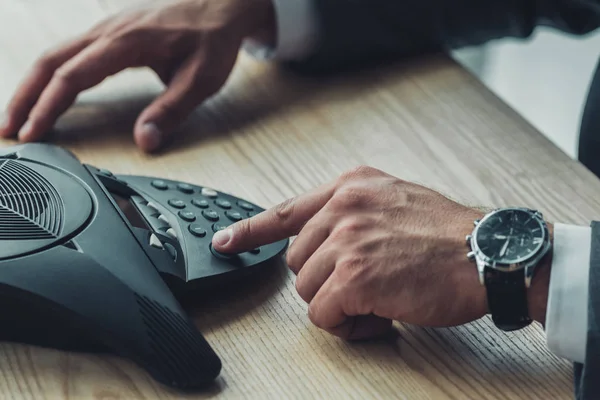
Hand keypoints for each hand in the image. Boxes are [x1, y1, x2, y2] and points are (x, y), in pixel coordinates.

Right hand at [0, 0, 274, 151]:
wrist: (221, 4)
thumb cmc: (212, 38)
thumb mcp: (201, 79)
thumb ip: (171, 111)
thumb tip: (144, 141)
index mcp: (126, 42)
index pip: (73, 76)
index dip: (48, 107)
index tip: (34, 133)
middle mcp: (108, 31)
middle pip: (49, 62)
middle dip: (24, 97)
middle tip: (8, 130)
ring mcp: (107, 29)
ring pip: (55, 55)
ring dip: (31, 86)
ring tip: (18, 117)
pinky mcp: (111, 33)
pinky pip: (70, 53)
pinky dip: (50, 75)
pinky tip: (47, 94)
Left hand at [212, 166, 492, 338]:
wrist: (489, 252)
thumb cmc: (449, 235)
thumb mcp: (395, 201)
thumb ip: (355, 213)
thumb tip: (326, 242)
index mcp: (351, 186)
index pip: (286, 210)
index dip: (250, 230)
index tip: (225, 242)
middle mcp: (343, 207)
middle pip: (298, 262)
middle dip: (326, 282)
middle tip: (365, 287)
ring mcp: (346, 239)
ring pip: (307, 291)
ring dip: (339, 305)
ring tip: (378, 300)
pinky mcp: (353, 275)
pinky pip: (324, 314)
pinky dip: (348, 324)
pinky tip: (380, 314)